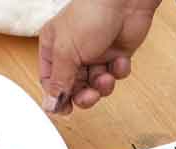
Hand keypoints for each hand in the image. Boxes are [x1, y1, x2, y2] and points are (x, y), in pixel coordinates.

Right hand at [38, 0, 160, 113]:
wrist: (125, 0)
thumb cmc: (91, 15)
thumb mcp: (66, 51)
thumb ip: (59, 81)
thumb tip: (50, 104)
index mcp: (53, 47)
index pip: (51, 81)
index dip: (58, 97)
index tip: (66, 110)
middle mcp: (73, 52)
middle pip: (74, 87)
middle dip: (84, 95)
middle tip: (90, 96)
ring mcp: (95, 54)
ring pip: (95, 85)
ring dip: (102, 85)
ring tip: (106, 77)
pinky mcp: (115, 55)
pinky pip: (115, 75)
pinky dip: (119, 72)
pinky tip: (120, 60)